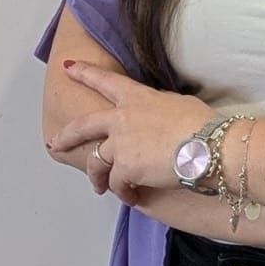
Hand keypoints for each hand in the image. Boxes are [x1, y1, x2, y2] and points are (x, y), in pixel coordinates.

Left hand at [46, 62, 212, 204]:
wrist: (209, 146)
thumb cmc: (203, 125)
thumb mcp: (178, 104)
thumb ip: (159, 107)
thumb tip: (158, 113)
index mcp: (137, 97)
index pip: (105, 81)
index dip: (84, 72)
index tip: (68, 68)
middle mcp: (122, 117)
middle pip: (83, 126)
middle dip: (66, 136)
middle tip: (55, 144)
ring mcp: (121, 142)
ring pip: (97, 162)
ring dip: (97, 178)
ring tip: (100, 188)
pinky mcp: (125, 167)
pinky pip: (116, 184)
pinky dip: (122, 193)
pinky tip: (131, 197)